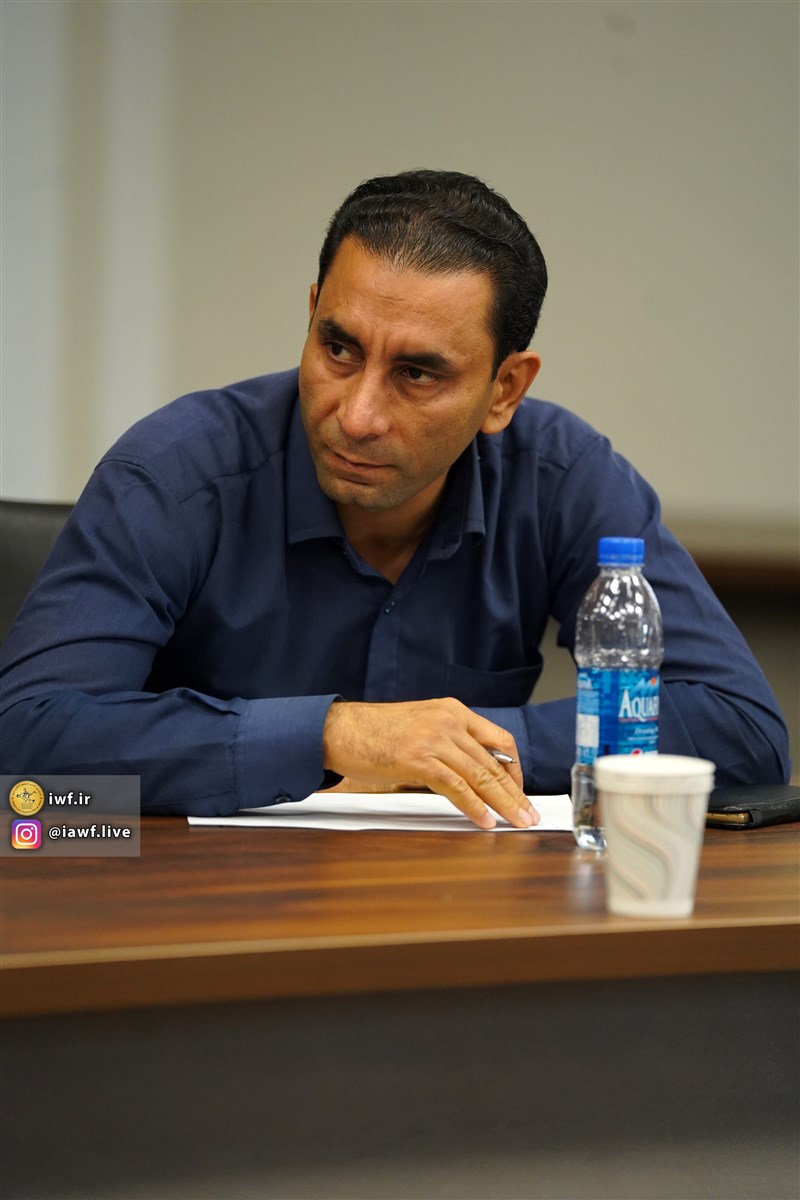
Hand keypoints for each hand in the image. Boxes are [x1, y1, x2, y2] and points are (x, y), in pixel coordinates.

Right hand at [322, 698, 538, 829]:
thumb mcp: (421, 727)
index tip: (520, 790)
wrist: (339, 730)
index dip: (515, 769)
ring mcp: (433, 739)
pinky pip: (456, 787)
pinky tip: (485, 821)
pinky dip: (474, 807)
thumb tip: (474, 773)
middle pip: (494, 762)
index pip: (499, 740)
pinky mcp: (418, 759)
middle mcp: (448, 721)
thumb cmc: (375, 733)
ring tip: (517, 822)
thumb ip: (449, 743)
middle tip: (530, 814)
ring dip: (503, 804)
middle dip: (515, 793)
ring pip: (480, 775)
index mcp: (452, 711)